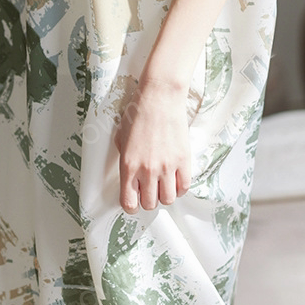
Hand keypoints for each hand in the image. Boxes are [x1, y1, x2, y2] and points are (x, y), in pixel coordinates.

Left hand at [114, 77, 191, 213]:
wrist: (160, 98)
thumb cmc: (138, 114)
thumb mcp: (121, 139)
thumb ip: (124, 160)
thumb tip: (130, 176)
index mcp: (128, 166)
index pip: (129, 203)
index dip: (131, 206)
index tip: (134, 201)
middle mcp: (147, 170)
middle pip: (149, 204)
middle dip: (148, 200)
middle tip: (149, 190)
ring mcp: (167, 167)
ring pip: (168, 199)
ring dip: (165, 195)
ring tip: (163, 185)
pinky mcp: (183, 160)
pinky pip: (184, 187)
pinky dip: (180, 188)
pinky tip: (175, 179)